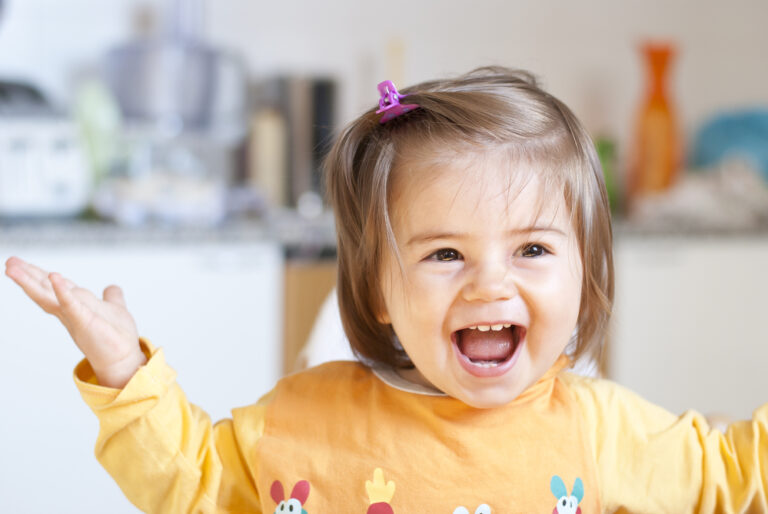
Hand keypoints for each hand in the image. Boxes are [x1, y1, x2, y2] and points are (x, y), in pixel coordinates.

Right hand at [5, 256, 144, 387]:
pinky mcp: (84, 321)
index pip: (53, 286)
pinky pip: (71, 304)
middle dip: (27, 275)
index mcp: (75, 305)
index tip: (20, 263)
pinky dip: (62, 291)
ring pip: (48, 296)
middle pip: (45, 289)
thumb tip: (112, 288)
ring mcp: (75, 315)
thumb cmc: (116, 336)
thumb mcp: (114, 309)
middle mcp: (70, 310)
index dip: (38, 274)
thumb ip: (111, 298)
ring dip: (31, 281)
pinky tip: (54, 277)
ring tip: (13, 267)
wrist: (124, 358)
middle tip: (9, 261)